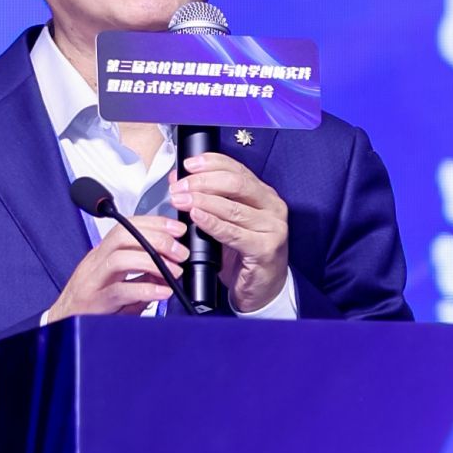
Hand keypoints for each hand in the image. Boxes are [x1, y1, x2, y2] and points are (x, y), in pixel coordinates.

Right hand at [45, 215, 188, 320]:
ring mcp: (93, 280)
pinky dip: (145, 289)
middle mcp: (96, 261)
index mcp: (103, 253)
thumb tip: (170, 265)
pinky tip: (162, 292)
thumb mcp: (119, 281)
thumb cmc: (92, 303)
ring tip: (174, 272)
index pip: (128, 225)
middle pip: (123, 236)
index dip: (155, 223)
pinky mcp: (94, 301)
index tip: (178, 228)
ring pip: (119, 259)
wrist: (64, 323)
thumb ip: (142, 273)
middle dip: (157, 239)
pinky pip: (120, 291)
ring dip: (153, 262)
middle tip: (180, 252)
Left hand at [170, 153, 289, 312]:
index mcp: (265, 196)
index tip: (188, 165)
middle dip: (202, 182)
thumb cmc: (244, 255)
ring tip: (180, 200)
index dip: (211, 163)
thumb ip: (208, 200)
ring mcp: (272, 228)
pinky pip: (233, 233)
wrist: (263, 289)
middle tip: (179, 187)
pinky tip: (196, 217)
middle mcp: (273, 208)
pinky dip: (212, 223)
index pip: (238, 169)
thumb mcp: (227, 222)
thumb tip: (179, 179)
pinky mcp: (265, 249)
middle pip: (236, 184)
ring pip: (232, 208)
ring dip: (201, 201)